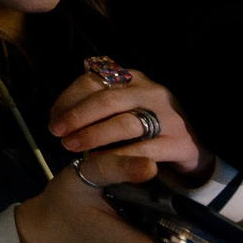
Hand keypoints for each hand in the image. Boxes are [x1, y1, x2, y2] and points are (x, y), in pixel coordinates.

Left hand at [48, 69, 207, 178]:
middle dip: (77, 116)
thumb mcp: (122, 107)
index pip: (94, 81)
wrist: (190, 149)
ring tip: (72, 147)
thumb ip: (95, 105)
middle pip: (107, 100)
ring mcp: (169, 117)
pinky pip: (144, 150)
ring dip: (93, 136)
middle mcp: (152, 92)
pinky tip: (101, 163)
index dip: (69, 98)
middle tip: (56, 132)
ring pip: (125, 123)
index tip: (53, 117)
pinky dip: (119, 156)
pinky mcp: (181, 142)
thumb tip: (57, 115)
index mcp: (133, 79)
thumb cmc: (144, 127)